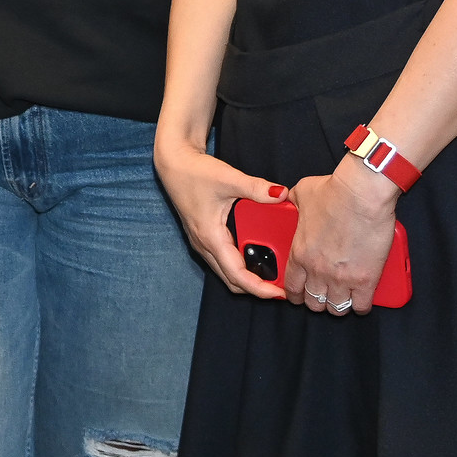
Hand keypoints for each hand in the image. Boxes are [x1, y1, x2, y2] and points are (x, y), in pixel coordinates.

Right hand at [154, 139, 288, 298]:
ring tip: (274, 273)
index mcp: (211, 238)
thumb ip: (256, 188)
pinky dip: (241, 264)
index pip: (237, 275)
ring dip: (249, 277)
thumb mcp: (228, 178)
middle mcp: (204, 245)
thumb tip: (282, 194)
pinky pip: (224, 259)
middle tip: (283, 285)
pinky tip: (258, 253)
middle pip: (232, 280)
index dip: (260, 289)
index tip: (280, 293)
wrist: (173, 162)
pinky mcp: (204, 236)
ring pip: (227, 272)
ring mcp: (202, 242)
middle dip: (257, 288)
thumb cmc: (195, 172)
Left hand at [283, 161, 397, 314]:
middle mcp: (317, 270)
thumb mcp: (302, 193)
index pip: (291, 288)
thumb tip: (290, 199)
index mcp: (299, 253)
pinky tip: (361, 299)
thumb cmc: (333, 191)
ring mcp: (341, 278)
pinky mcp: (366, 280)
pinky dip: (361, 305)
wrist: (361, 193)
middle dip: (317, 301)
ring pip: (336, 308)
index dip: (295, 295)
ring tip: (342, 298)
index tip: (299, 294)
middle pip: (313, 302)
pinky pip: (361, 306)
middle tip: (323, 294)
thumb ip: (294, 202)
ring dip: (338, 304)